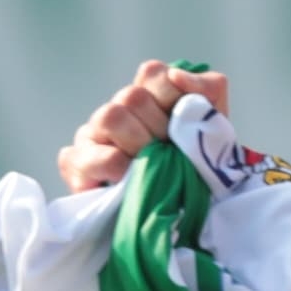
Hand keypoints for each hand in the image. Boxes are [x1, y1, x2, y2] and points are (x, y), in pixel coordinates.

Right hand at [56, 61, 230, 195]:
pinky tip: (126, 178)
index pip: (151, 73)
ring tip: (152, 167)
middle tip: (171, 154)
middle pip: (132, 96)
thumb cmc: (197, 170)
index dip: (172, 97)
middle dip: (159, 128)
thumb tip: (177, 76)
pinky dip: (111, 167)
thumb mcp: (214, 127)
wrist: (185, 217)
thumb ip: (208, 90)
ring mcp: (92, 135)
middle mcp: (117, 111)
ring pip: (109, 117)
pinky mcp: (75, 164)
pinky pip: (85, 155)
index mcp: (147, 98)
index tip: (185, 125)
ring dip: (138, 145)